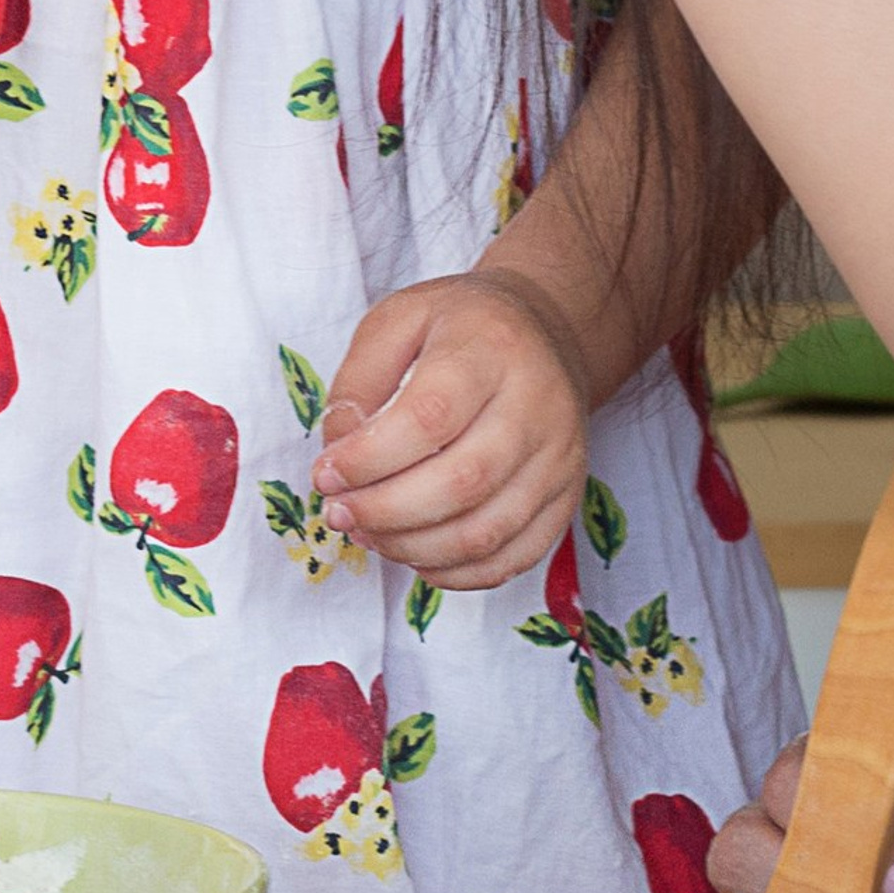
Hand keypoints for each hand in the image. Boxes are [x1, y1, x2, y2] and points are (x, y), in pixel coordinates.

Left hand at [313, 265, 589, 585]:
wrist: (546, 331)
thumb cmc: (461, 326)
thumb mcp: (398, 319)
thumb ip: (359, 380)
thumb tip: (339, 453)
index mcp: (490, 348)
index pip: (428, 419)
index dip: (369, 460)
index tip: (325, 474)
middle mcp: (538, 405)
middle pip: (462, 483)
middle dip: (385, 512)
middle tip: (339, 513)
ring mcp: (560, 457)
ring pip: (486, 531)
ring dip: (414, 548)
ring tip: (369, 533)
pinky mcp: (568, 496)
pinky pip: (515, 557)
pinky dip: (457, 573)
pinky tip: (415, 554)